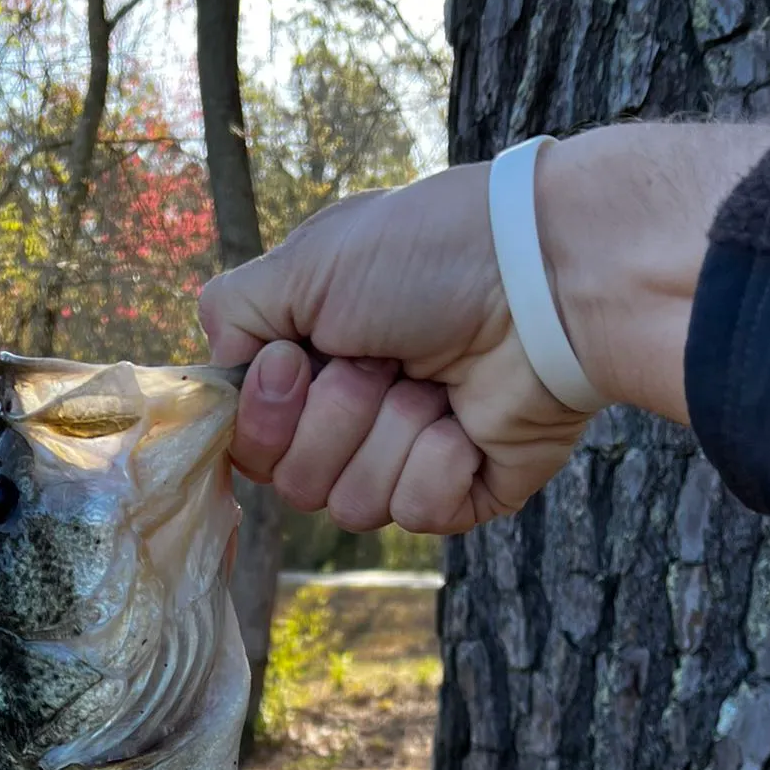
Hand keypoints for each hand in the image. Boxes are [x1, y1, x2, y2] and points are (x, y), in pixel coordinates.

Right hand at [198, 124, 769, 533]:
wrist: (543, 280)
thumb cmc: (429, 255)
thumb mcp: (307, 262)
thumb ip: (233, 314)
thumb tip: (225, 371)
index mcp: (313, 367)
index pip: (249, 442)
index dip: (262, 417)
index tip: (295, 362)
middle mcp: (353, 418)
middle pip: (292, 482)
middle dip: (334, 418)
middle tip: (381, 361)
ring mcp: (407, 458)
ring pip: (350, 505)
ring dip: (389, 433)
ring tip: (433, 382)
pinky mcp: (461, 492)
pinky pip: (413, 513)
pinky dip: (437, 460)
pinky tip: (466, 418)